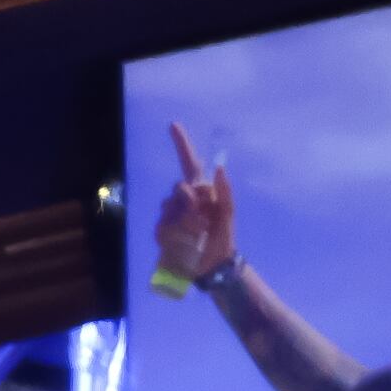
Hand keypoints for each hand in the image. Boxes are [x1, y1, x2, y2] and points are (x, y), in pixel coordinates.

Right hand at [157, 122, 239, 282]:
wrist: (215, 265)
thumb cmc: (223, 237)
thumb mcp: (228, 214)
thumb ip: (225, 192)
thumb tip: (219, 167)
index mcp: (200, 191)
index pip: (189, 163)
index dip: (181, 143)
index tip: (174, 125)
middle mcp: (183, 199)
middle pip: (178, 188)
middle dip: (190, 202)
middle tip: (203, 219)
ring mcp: (170, 214)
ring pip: (169, 208)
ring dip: (185, 221)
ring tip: (197, 234)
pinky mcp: (162, 231)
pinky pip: (163, 225)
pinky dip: (174, 233)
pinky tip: (183, 241)